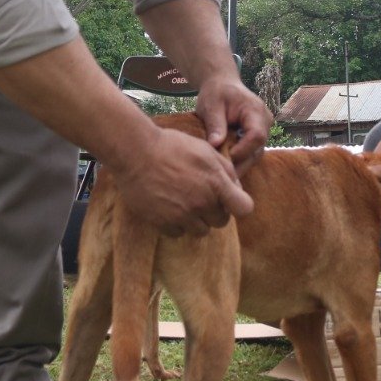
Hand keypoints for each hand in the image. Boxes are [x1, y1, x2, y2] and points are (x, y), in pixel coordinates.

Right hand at [113, 122, 253, 237]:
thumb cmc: (171, 146)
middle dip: (214, 211)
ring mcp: (182, 215)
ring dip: (196, 220)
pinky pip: (178, 233)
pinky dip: (176, 224)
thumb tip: (236, 187)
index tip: (229, 199)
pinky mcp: (163, 223)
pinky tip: (168, 207)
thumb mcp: (205, 149)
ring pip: (201, 231)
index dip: (238, 204)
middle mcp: (202, 203)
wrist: (135, 153)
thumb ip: (225, 169)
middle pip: (221, 222)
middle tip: (201, 196)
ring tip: (183, 202)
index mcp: (216, 183)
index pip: (244, 208)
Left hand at [193, 79, 269, 176]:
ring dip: (239, 164)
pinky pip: (251, 152)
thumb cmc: (216, 93)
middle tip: (221, 173)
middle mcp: (265, 121)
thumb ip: (215, 124)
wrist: (222, 85)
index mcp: (255, 110)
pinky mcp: (257, 137)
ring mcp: (263, 130)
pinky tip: (226, 166)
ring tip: (223, 172)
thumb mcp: (211, 105)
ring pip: (255, 154)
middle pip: (258, 149)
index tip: (223, 158)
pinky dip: (239, 159)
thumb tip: (215, 145)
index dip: (242, 150)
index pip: (256, 136)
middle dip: (240, 162)